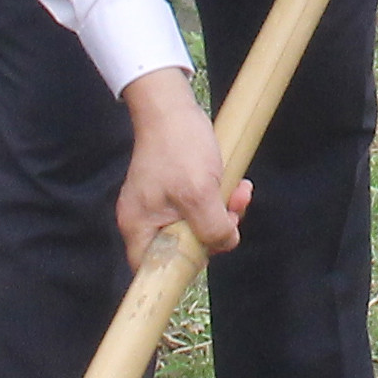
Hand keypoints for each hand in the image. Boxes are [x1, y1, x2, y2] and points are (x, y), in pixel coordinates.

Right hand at [115, 68, 247, 262]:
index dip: (182, 270)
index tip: (208, 252)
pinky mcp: (175, 193)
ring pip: (197, 228)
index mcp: (139, 227)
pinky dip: (219, 201)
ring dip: (224, 213)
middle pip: (183, 250)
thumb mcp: (199, 193)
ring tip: (238, 192)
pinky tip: (236, 185)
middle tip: (232, 212)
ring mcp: (160, 207)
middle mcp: (145, 221)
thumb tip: (224, 244)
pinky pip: (200, 209)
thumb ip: (212, 228)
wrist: (172, 107)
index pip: (152, 270)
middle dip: (214, 233)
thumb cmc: (179, 147)